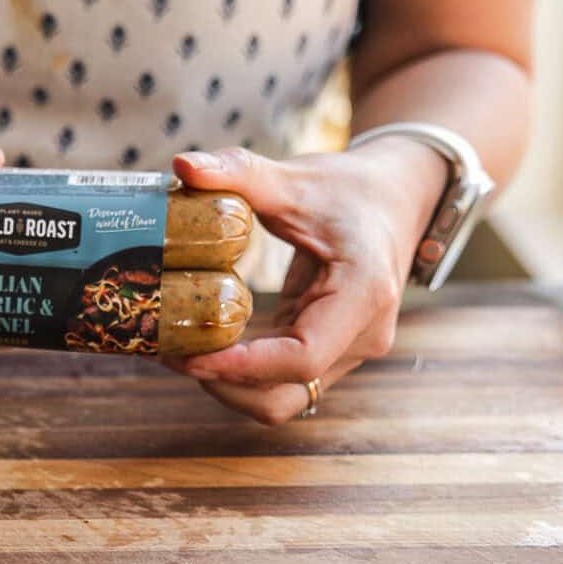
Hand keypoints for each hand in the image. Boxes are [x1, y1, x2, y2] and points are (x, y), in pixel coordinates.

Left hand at [164, 139, 446, 423]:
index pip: (302, 357)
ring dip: (229, 386)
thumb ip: (240, 171)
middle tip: (170, 353)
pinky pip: (282, 381)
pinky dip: (241, 373)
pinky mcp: (329, 352)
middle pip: (287, 394)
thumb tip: (183, 165)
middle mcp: (362, 335)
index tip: (189, 356)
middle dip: (224, 385)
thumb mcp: (295, 179)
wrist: (393, 199)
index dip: (242, 366)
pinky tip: (203, 346)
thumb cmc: (347, 189)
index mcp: (363, 295)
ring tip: (178, 352)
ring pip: (283, 398)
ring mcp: (348, 351)